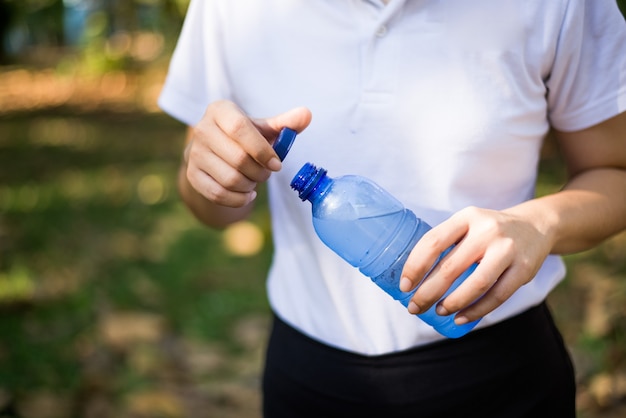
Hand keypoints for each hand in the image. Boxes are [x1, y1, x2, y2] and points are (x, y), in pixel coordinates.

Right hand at [184, 100, 311, 206]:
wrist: (216, 155)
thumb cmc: (246, 139)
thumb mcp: (264, 129)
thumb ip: (286, 123)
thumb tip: (306, 115)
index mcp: (220, 110)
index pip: (239, 128)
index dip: (262, 150)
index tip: (277, 165)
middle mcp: (202, 129)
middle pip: (238, 158)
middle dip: (260, 171)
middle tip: (267, 173)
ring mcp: (194, 154)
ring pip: (230, 179)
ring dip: (250, 185)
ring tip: (255, 180)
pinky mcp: (192, 175)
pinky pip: (219, 194)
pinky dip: (238, 199)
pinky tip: (247, 194)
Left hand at [399, 206, 553, 324]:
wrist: (536, 226)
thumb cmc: (488, 231)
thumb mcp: (467, 225)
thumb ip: (446, 243)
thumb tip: (413, 277)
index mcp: (466, 217)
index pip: (433, 242)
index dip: (415, 266)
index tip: (404, 286)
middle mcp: (487, 230)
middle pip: (451, 267)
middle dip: (428, 292)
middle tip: (414, 307)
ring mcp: (507, 249)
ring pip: (476, 283)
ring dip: (453, 302)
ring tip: (438, 312)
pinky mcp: (524, 269)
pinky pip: (497, 296)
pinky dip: (476, 310)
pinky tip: (461, 317)